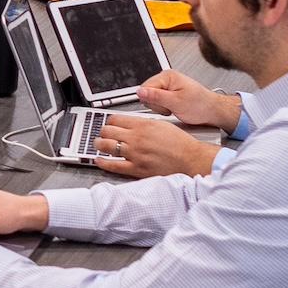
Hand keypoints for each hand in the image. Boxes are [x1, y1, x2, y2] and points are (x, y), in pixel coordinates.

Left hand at [93, 113, 218, 179]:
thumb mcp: (161, 124)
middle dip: (102, 131)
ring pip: (107, 146)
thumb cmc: (179, 143)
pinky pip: (113, 165)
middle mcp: (136, 138)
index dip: (109, 121)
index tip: (109, 123)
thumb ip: (143, 123)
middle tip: (102, 134)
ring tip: (98, 144)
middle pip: (108, 130)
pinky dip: (102, 162)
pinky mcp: (136, 168)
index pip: (115, 119)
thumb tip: (130, 123)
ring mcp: (135, 153)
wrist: (189, 158)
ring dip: (99, 144)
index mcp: (143, 125)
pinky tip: (99, 160)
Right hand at [132, 65, 242, 132]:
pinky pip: (157, 101)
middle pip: (147, 93)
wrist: (212, 111)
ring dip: (160, 107)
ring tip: (173, 108)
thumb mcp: (177, 102)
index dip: (152, 100)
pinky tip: (173, 109)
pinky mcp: (169, 93)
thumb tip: (141, 92)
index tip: (163, 106)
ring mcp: (168, 85)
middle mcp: (167, 79)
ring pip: (151, 99)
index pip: (145, 87)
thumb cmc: (200, 106)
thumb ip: (157, 97)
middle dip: (157, 104)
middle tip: (171, 108)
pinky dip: (163, 108)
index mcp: (168, 76)